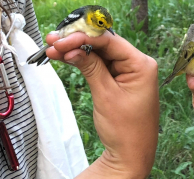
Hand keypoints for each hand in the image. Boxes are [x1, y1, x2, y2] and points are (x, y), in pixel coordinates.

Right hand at [45, 31, 158, 178]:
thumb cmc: (124, 129)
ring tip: (52, 47)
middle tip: (53, 40)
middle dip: (77, 41)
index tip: (62, 39)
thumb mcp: (105, 95)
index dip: (84, 37)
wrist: (130, 156)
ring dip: (76, 49)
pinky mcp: (118, 79)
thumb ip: (90, 67)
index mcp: (141, 64)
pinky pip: (99, 64)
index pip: (110, 41)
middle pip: (104, 44)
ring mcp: (128, 71)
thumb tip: (71, 48)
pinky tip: (64, 56)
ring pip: (99, 53)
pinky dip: (82, 61)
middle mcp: (137, 63)